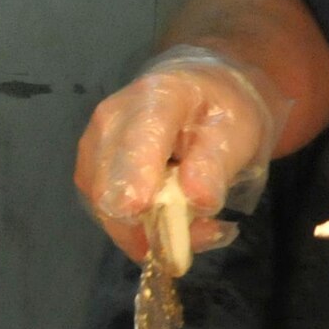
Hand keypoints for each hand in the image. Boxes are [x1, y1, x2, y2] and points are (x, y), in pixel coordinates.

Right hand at [74, 46, 287, 261]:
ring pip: (107, 211)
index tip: (157, 221)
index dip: (138, 187)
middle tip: (208, 229)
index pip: (135, 147)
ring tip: (200, 225)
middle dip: (155, 225)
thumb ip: (215, 163)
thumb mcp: (237, 131)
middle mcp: (110, 121)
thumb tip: (196, 200)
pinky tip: (175, 222)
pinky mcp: (90, 174)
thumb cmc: (220, 110)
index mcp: (154, 99)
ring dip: (152, 232)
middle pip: (110, 190)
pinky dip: (143, 231)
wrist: (197, 95)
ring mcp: (94, 148)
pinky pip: (109, 216)